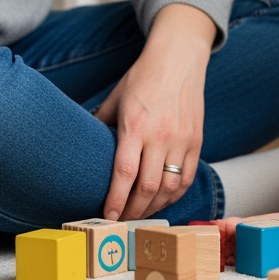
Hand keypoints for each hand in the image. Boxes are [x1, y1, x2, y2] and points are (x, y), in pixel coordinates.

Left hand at [95, 4, 215, 219]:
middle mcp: (160, 135)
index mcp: (135, 125)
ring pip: (169, 188)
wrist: (179, 58)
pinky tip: (162, 200)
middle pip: (147, 187)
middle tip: (120, 221)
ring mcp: (181, 139)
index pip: (124, 172)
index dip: (115, 200)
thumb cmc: (143, 76)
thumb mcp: (116, 98)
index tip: (106, 216)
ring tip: (139, 214)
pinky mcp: (197, 140)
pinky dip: (174, 194)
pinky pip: (186, 177)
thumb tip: (82, 146)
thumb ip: (100, 123)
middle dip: (132, 211)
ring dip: (153, 207)